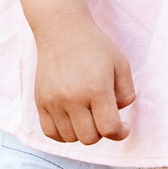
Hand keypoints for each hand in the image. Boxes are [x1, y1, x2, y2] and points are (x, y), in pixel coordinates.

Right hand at [33, 16, 134, 144]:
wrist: (62, 30)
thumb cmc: (95, 46)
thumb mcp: (121, 64)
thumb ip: (127, 93)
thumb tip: (118, 114)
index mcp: (96, 89)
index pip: (109, 129)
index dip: (120, 133)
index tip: (123, 126)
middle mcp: (73, 98)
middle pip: (90, 138)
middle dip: (101, 132)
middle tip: (103, 117)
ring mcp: (53, 101)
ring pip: (70, 138)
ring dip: (82, 132)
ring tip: (87, 116)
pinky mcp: (40, 102)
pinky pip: (50, 132)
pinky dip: (63, 133)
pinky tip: (71, 121)